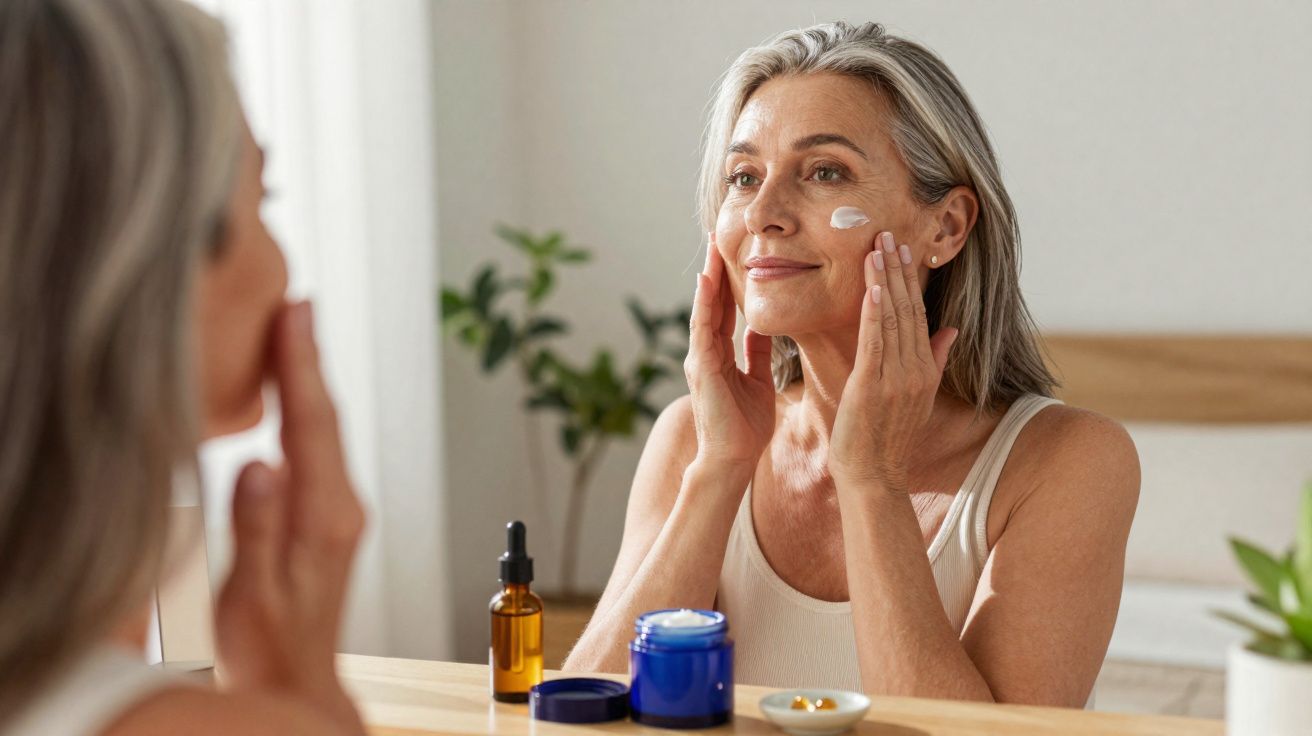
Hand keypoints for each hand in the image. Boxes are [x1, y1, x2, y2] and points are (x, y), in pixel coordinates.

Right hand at [214, 301, 365, 729]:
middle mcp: (342, 507)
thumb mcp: (254, 592)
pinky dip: (307, 411)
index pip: (313, 426)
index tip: (295, 316)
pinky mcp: (331, 516)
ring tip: (294, 330)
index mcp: (326, 518)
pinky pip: (320, 447)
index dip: (302, 366)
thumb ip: (257, 527)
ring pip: (326, 430)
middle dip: (310, 358)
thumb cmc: (271, 647)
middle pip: (326, 418)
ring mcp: (340, 510)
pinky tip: (294, 395)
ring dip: (310, 379)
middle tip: (295, 304)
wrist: (297, 682)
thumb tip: (260, 464)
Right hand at [683, 233, 775, 469]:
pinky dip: (703, 302)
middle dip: (714, 269)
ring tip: (711, 248)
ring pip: (703, 309)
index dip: (727, 281)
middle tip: (717, 235)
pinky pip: (702, 328)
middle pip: (710, 302)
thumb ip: (757, 353)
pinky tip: (707, 280)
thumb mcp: (758, 381)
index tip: (732, 252)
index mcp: (719, 354)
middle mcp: (705, 352)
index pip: (723, 309)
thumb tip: (762, 327)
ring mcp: (700, 358)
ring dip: (708, 277)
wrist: (733, 459)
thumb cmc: (745, 427)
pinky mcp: (701, 368)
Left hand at [830, 232, 957, 489]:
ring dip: (885, 280)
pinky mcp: (873, 386)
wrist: (873, 477)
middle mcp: (916, 370)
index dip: (910, 281)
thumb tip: (950, 330)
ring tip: (877, 248)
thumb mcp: (918, 398)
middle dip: (898, 270)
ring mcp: (897, 378)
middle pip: (908, 310)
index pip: (919, 316)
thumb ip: (935, 361)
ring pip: (892, 319)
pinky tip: (872, 287)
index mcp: (925, 371)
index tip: (903, 250)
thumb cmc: (886, 440)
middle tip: (888, 234)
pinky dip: (875, 312)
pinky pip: (876, 341)